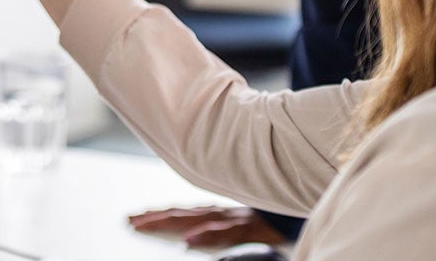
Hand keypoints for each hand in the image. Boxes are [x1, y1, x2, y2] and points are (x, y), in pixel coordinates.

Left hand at [129, 206, 288, 248]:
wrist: (307, 193)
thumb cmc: (276, 214)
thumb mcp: (247, 221)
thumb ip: (224, 226)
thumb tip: (196, 238)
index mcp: (221, 211)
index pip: (184, 212)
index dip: (160, 214)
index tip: (135, 218)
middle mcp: (224, 211)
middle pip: (183, 215)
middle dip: (155, 218)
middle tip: (128, 222)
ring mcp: (236, 218)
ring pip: (196, 220)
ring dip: (169, 223)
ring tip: (144, 227)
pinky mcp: (251, 227)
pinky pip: (225, 233)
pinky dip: (206, 236)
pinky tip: (189, 242)